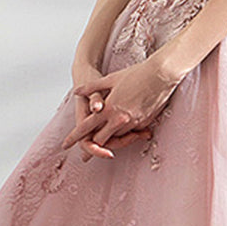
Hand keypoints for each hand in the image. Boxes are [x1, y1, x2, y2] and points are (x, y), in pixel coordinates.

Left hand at [61, 52, 182, 158]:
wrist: (161, 75)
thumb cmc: (135, 74)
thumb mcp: (110, 79)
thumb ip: (91, 88)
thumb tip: (77, 91)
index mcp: (108, 108)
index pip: (86, 128)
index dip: (74, 137)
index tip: (65, 145)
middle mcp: (119, 119)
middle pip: (101, 140)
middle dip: (94, 146)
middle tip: (86, 151)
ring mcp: (133, 123)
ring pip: (117, 138)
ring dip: (112, 138)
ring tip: (109, 137)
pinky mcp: (144, 123)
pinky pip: (131, 133)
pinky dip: (127, 132)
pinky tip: (126, 127)